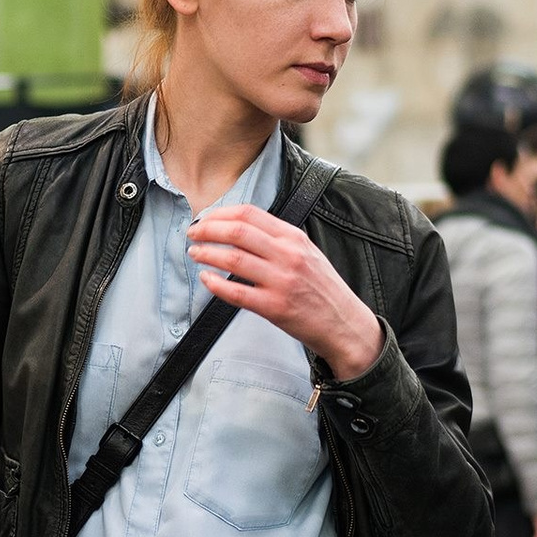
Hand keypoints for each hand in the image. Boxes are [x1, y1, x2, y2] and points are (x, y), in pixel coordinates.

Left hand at [186, 206, 381, 380]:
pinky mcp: (274, 308)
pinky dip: (215, 284)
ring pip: (233, 259)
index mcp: (293, 238)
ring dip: (207, 254)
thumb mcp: (306, 252)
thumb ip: (277, 239)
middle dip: (207, 230)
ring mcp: (281, 282)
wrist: (344, 323)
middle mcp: (288, 255)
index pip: (249, 214)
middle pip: (237, 232)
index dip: (220, 214)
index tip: (205, 219)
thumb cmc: (321, 288)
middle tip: (192, 234)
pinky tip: (206, 279)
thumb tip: (239, 228)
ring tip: (194, 253)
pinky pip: (236, 292)